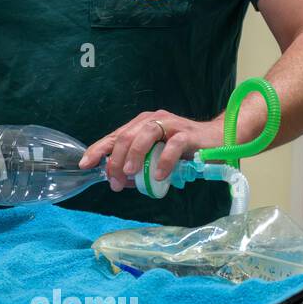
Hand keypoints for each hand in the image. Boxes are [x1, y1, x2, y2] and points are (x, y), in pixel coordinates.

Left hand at [77, 110, 222, 192]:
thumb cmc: (184, 149)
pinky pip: (172, 146)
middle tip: (115, 182)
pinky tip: (158, 175)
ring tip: (131, 174)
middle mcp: (152, 121)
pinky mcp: (187, 134)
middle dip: (116, 161)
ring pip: (144, 136)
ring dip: (134, 156)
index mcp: (140, 125)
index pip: (114, 136)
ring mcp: (170, 125)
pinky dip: (163, 161)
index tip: (85, 164)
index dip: (98, 149)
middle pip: (125, 137)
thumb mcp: (156, 156)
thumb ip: (138, 164)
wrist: (217, 138)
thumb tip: (119, 180)